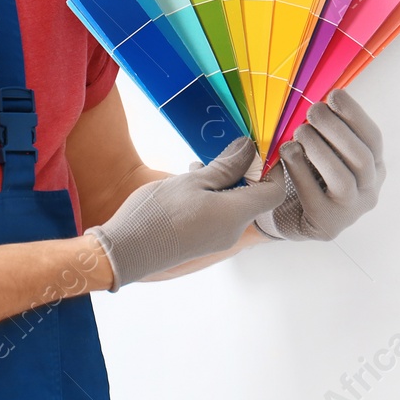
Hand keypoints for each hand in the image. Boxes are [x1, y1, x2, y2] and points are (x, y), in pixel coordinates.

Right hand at [85, 137, 290, 290]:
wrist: (126, 250)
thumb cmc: (158, 213)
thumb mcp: (193, 181)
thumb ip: (226, 165)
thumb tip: (249, 149)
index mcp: (235, 215)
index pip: (273, 192)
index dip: (273, 168)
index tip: (260, 149)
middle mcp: (232, 230)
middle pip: (253, 197)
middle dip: (241, 171)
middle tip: (221, 152)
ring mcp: (217, 238)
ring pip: (232, 203)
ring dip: (221, 182)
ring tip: (196, 168)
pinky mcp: (202, 240)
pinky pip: (218, 213)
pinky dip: (210, 195)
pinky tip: (187, 184)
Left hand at [256, 88, 384, 241]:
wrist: (291, 215)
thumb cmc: (311, 173)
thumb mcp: (325, 149)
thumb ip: (328, 130)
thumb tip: (321, 98)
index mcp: (374, 166)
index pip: (373, 138)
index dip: (355, 114)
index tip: (335, 94)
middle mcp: (369, 189)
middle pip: (361, 156)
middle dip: (336, 129)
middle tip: (313, 111)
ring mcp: (352, 210)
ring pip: (343, 177)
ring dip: (319, 149)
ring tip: (300, 132)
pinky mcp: (328, 224)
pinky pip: (315, 195)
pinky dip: (299, 170)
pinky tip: (288, 153)